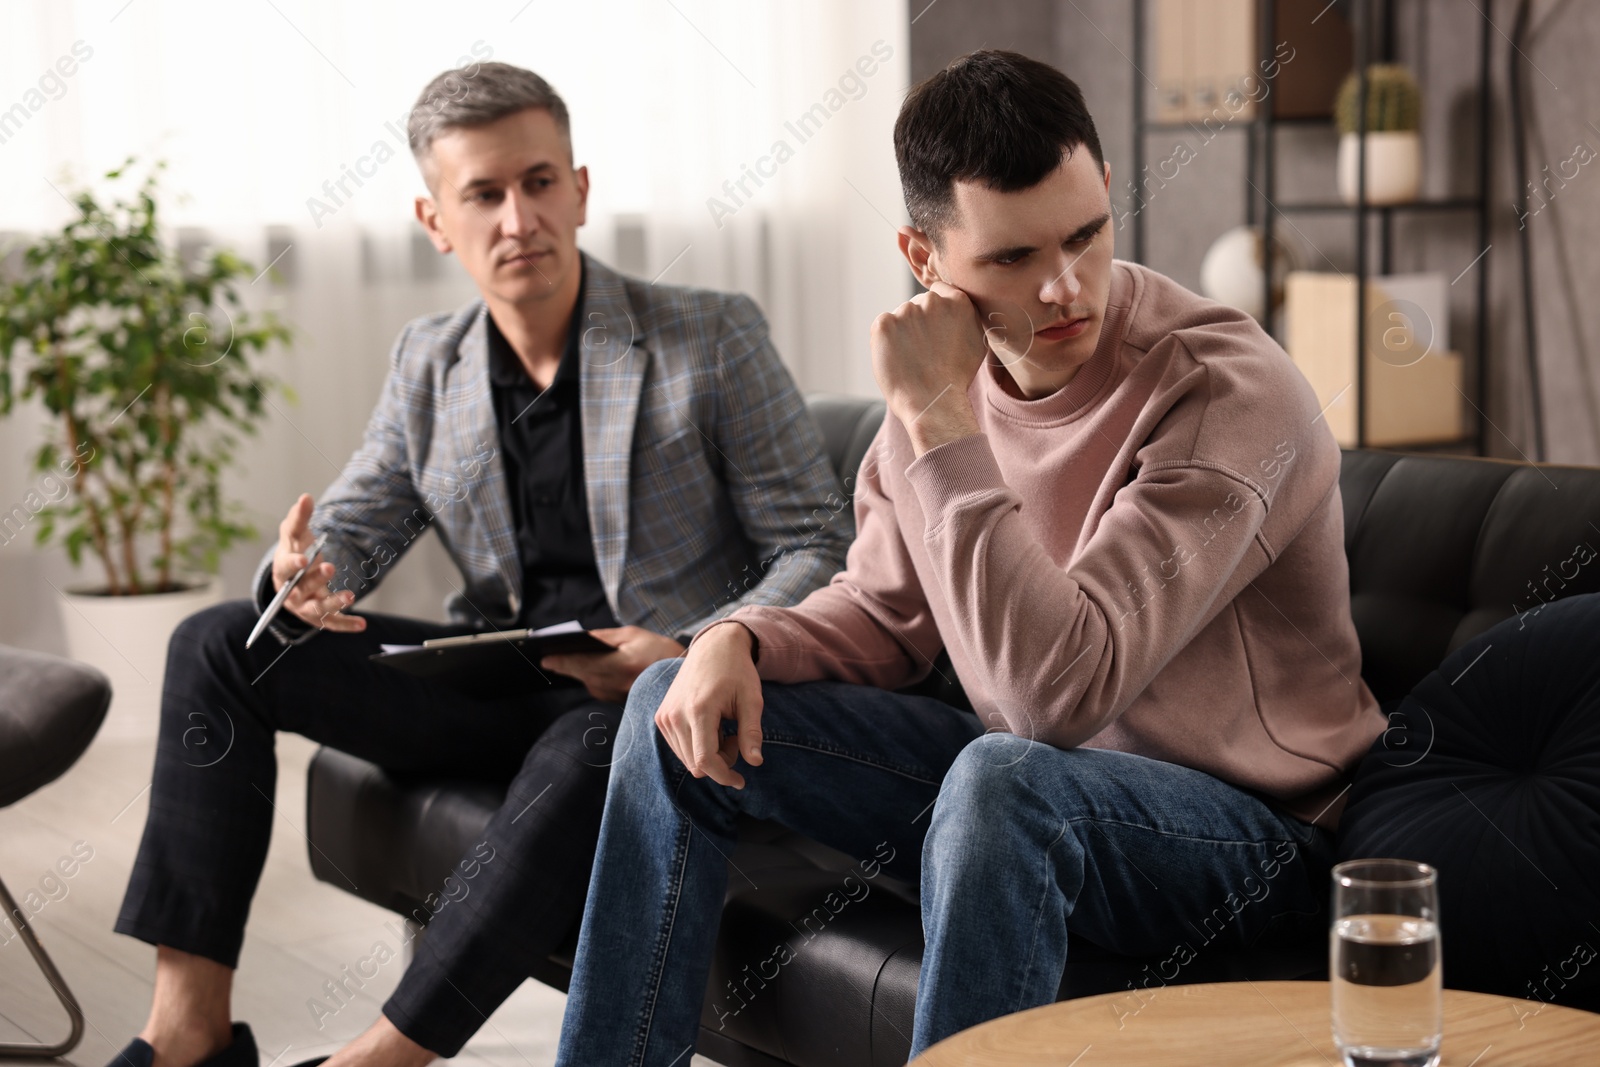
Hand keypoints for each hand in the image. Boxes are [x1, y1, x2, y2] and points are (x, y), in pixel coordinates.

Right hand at [272, 494, 364, 632]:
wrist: (293, 582)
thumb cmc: (294, 554)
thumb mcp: (295, 536)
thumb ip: (299, 518)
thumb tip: (305, 497)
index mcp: (283, 571)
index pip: (285, 567)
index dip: (293, 563)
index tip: (303, 557)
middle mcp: (291, 592)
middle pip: (301, 588)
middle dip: (315, 578)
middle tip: (330, 567)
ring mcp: (305, 607)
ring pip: (317, 609)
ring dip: (333, 603)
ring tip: (350, 596)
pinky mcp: (320, 618)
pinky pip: (332, 623)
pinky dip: (346, 624)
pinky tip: (362, 624)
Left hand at [541, 626, 684, 704]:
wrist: (678, 677)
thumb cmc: (657, 652)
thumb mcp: (631, 636)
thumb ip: (603, 638)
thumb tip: (580, 640)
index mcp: (617, 666)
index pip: (580, 663)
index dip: (560, 659)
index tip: (543, 657)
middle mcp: (611, 685)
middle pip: (578, 673)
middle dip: (563, 663)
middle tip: (545, 656)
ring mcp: (611, 695)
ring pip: (584, 679)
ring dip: (576, 669)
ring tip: (562, 656)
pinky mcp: (613, 700)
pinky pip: (593, 684)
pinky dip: (588, 674)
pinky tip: (586, 665)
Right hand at [649, 622, 762, 788]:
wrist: (713, 646)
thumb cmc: (737, 671)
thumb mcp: (751, 700)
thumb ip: (751, 732)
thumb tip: (755, 763)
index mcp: (698, 710)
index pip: (705, 760)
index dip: (724, 776)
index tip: (741, 781)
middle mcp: (675, 715)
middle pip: (696, 764)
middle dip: (721, 762)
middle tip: (736, 738)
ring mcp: (665, 717)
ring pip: (688, 760)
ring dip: (709, 754)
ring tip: (724, 729)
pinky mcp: (661, 717)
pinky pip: (680, 748)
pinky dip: (698, 746)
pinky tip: (711, 726)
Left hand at [870, 279, 985, 455]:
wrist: (934, 402)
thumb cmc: (957, 378)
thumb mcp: (976, 342)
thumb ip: (967, 317)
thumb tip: (958, 308)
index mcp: (958, 301)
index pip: (939, 293)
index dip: (935, 315)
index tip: (935, 332)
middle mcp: (931, 301)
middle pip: (918, 304)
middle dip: (918, 323)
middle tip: (924, 352)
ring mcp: (906, 311)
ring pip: (900, 317)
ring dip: (902, 333)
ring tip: (912, 359)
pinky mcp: (883, 324)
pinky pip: (882, 327)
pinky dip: (885, 341)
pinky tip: (898, 359)